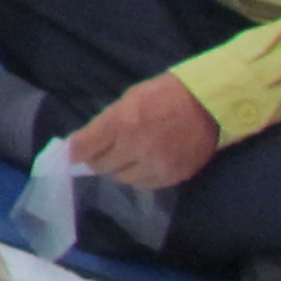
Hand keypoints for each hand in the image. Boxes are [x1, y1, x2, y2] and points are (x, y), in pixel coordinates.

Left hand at [65, 71, 222, 189]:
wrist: (208, 104)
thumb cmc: (164, 95)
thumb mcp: (129, 99)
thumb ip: (106, 123)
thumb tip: (83, 143)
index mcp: (120, 123)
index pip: (83, 147)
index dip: (74, 152)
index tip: (72, 154)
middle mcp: (134, 147)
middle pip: (100, 166)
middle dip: (98, 159)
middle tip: (103, 152)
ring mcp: (154, 164)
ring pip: (121, 178)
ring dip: (119, 169)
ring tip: (128, 156)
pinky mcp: (171, 176)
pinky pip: (143, 185)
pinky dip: (139, 175)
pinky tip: (145, 163)